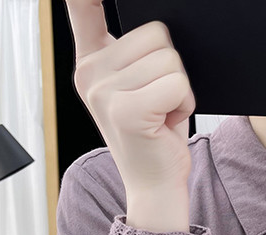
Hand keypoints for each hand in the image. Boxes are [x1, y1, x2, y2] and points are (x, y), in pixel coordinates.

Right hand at [64, 0, 194, 193]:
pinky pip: (176, 81)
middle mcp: (89, 73)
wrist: (155, 185)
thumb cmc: (153, 136)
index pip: (82, 6)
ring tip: (162, 113)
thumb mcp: (137, 87)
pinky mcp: (125, 109)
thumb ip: (132, 52)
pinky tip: (166, 123)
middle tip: (159, 102)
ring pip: (169, 59)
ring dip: (179, 88)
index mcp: (90, 61)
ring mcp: (103, 91)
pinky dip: (183, 102)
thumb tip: (152, 29)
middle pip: (155, 33)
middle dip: (171, 68)